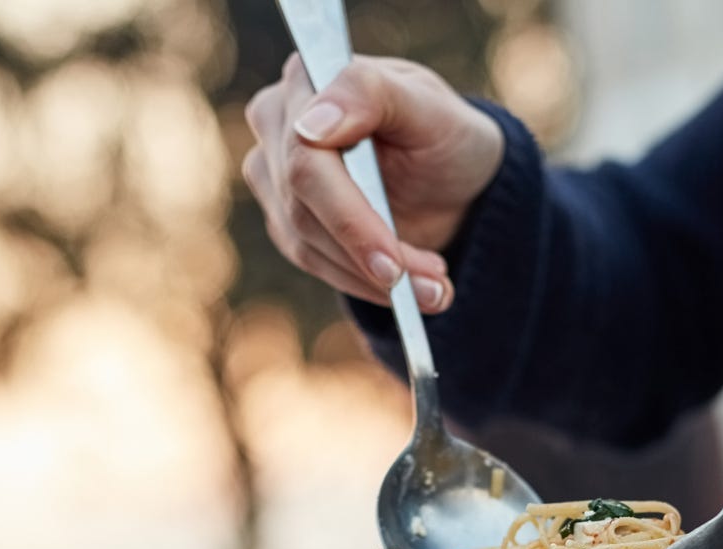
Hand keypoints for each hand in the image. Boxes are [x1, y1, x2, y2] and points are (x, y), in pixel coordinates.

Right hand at [243, 54, 504, 311]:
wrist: (449, 180)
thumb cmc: (442, 134)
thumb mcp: (430, 108)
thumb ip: (373, 95)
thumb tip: (310, 126)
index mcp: (307, 82)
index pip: (305, 156)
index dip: (347, 213)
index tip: (391, 260)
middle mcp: (277, 124)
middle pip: (303, 207)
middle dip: (369, 252)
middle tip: (430, 283)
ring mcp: (273, 175)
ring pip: (306, 243)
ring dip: (372, 278)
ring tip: (434, 290)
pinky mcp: (283, 219)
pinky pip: (312, 262)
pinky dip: (362, 283)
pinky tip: (408, 292)